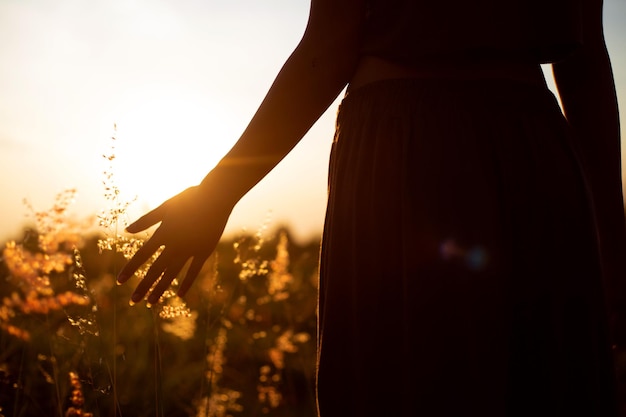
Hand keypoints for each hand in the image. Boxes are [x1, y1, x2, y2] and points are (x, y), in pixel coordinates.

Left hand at [117, 185, 232, 304]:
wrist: (216, 197)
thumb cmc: (190, 198)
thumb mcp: (166, 207)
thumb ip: (147, 220)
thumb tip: (127, 230)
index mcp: (163, 233)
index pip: (142, 255)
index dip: (130, 269)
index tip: (119, 281)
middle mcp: (174, 245)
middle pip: (155, 270)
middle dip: (143, 286)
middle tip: (133, 301)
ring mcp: (190, 250)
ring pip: (172, 274)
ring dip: (160, 288)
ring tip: (151, 303)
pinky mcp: (204, 251)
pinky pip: (194, 271)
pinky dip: (186, 283)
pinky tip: (179, 295)